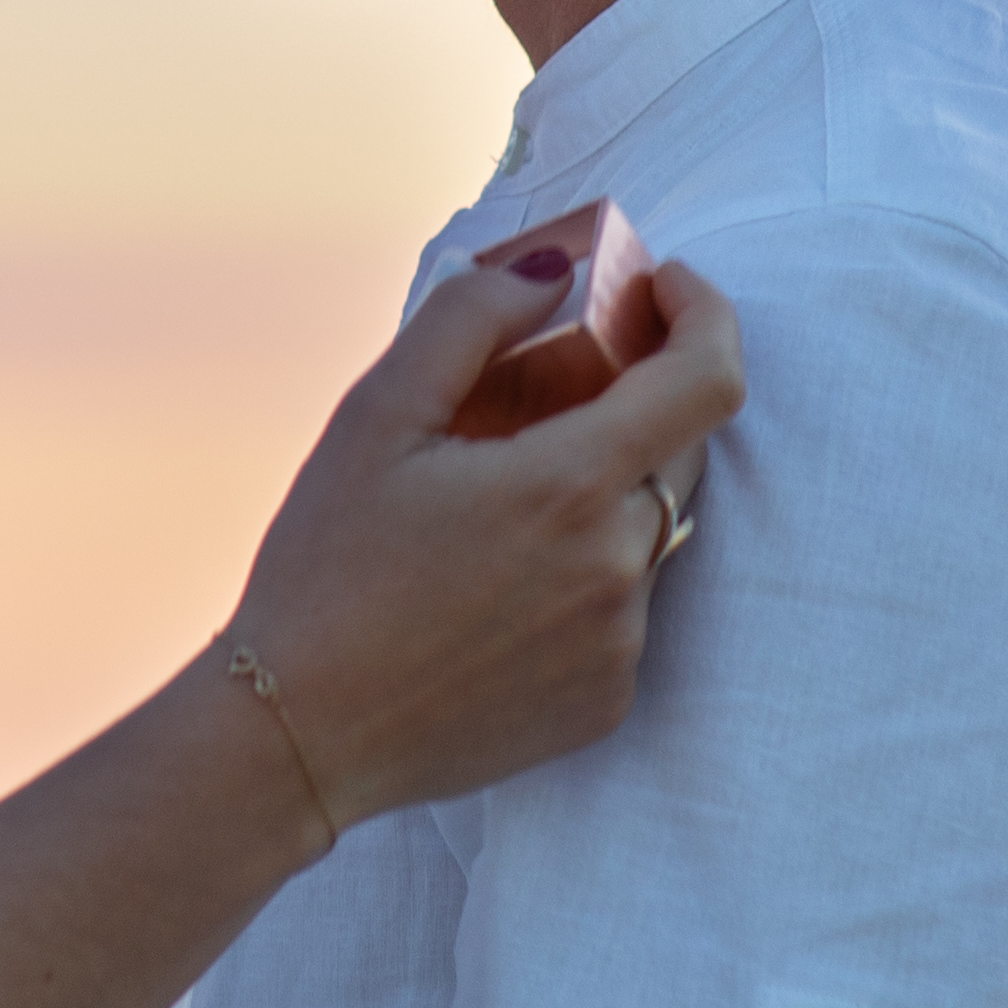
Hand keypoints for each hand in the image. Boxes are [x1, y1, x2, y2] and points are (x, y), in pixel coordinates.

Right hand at [217, 222, 742, 827]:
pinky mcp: (608, 700)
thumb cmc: (326, 567)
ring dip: (602, 495)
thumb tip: (551, 275)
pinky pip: (625, 608)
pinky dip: (584, 576)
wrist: (299, 732)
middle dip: (636, 401)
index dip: (705, 314)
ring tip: (495, 511)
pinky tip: (497, 588)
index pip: (708, 379)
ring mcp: (620, 643)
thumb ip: (469, 321)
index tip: (665, 286)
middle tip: (546, 392)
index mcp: (567, 487)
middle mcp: (616, 569)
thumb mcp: (374, 416)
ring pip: (650, 531)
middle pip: (681, 451)